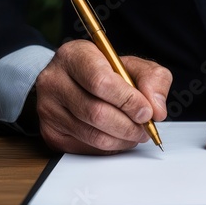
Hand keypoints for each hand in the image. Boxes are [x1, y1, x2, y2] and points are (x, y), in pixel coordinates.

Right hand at [35, 40, 171, 153]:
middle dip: (129, 125)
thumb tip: (157, 110)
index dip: (128, 101)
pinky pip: (87, 148)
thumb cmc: (105, 72)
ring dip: (123, 139)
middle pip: (97, 113)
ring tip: (136, 133)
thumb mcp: (133, 65)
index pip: (100, 82)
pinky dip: (110, 147)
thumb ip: (152, 80)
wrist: (74, 81)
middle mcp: (54, 81)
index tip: (146, 111)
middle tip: (145, 127)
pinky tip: (118, 137)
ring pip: (93, 135)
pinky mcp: (51, 133)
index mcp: (74, 56)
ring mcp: (48, 109)